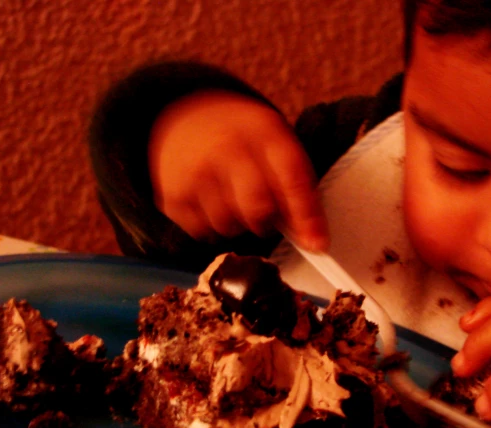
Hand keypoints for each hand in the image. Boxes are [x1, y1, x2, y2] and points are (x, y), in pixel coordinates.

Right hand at [148, 90, 327, 250]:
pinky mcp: (172, 196)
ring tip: (233, 198)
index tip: (318, 244)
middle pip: (257, 208)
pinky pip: (204, 233)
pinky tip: (211, 201)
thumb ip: (296, 184)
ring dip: (238, 223)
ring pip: (230, 227)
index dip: (306, 215)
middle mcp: (226, 148)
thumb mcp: (274, 142)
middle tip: (263, 210)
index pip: (290, 177)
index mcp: (262, 130)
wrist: (182, 120)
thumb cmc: (241, 138)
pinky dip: (213, 226)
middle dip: (266, 220)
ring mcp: (194, 172)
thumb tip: (313, 239)